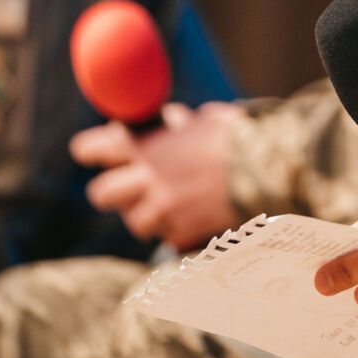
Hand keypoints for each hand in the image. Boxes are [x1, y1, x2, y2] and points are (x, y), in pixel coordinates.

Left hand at [72, 100, 243, 248]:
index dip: (91, 149)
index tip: (91, 151)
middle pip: (101, 194)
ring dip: (146, 213)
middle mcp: (145, 179)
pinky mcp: (181, 232)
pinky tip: (193, 216)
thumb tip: (170, 123)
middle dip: (111, 190)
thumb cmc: (236, 136)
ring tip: (167, 203)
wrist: (266, 168)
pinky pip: (167, 237)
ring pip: (134, 221)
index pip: (93, 148)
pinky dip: (176, 229)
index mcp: (144, 145)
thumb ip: (176, 127)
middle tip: (126, 186)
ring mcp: (162, 209)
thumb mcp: (202, 121)